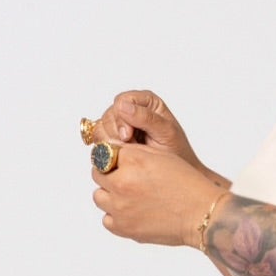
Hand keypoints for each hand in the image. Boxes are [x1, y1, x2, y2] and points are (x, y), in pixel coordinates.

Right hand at [86, 89, 205, 170]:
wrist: (175, 174)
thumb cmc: (176, 151)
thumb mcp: (165, 132)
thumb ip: (146, 118)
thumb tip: (123, 105)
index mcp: (146, 101)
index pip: (122, 100)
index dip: (121, 118)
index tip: (127, 136)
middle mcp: (131, 108)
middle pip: (109, 114)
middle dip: (115, 133)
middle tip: (129, 147)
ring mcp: (121, 124)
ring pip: (101, 127)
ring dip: (110, 142)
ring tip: (128, 152)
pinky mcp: (113, 138)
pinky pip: (99, 140)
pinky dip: (106, 149)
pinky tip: (121, 155)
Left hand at [91, 138, 227, 249]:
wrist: (201, 213)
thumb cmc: (186, 183)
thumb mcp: (161, 155)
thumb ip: (132, 152)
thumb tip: (109, 153)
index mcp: (131, 160)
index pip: (103, 153)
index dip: (113, 157)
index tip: (122, 162)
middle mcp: (121, 183)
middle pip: (97, 174)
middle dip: (109, 174)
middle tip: (129, 180)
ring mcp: (120, 207)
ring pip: (99, 197)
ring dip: (110, 195)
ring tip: (130, 197)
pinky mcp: (123, 228)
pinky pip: (107, 219)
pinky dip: (116, 216)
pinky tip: (132, 213)